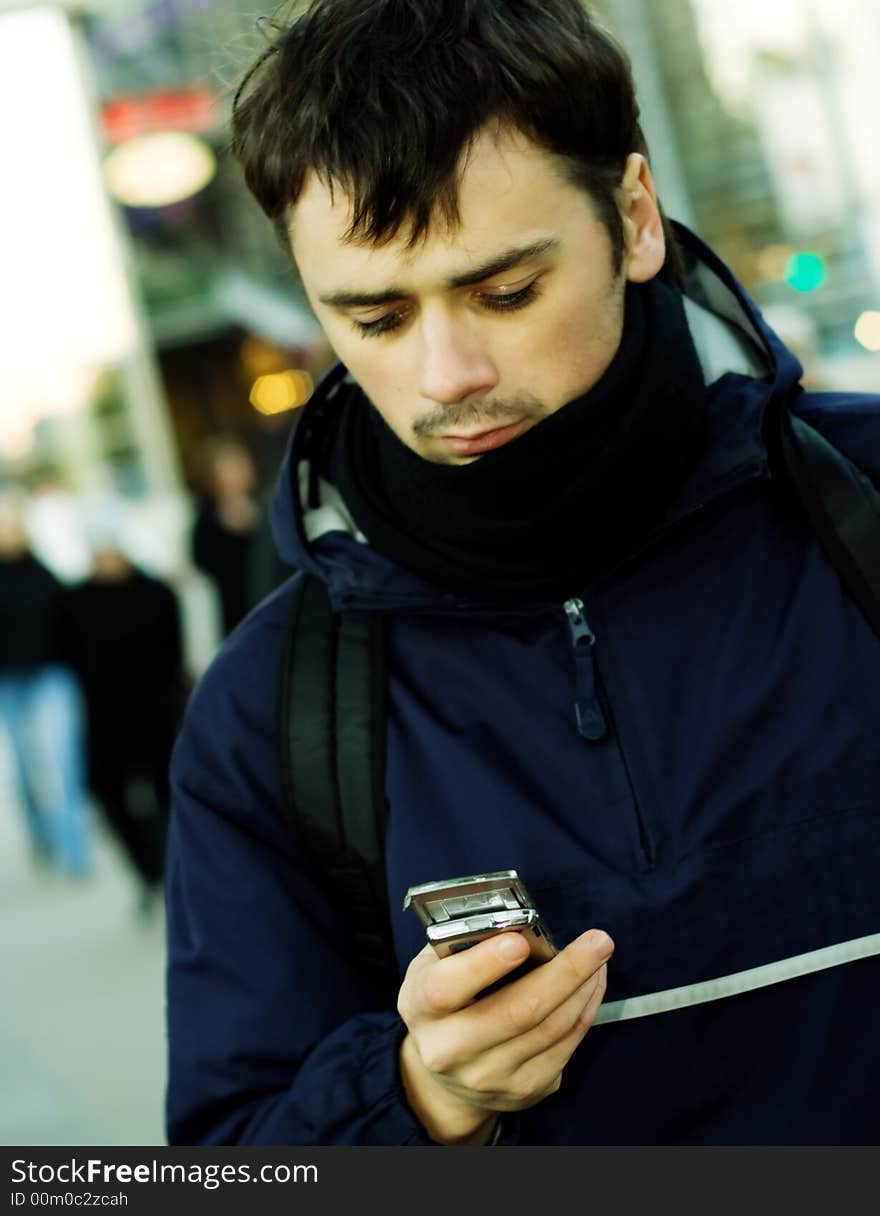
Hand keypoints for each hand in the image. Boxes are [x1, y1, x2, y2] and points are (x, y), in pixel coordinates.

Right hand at [397, 927, 612, 1143]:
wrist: (443, 1077)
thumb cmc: (445, 999)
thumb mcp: (435, 966)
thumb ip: (465, 943)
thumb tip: (520, 924)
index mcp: (421, 1008)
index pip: (446, 989)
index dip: (483, 965)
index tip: (519, 941)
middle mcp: (451, 1050)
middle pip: (516, 1013)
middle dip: (564, 974)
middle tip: (598, 941)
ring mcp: (489, 1077)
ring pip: (550, 1030)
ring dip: (583, 987)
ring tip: (599, 955)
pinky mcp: (524, 1091)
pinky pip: (565, 1046)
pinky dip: (585, 1009)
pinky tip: (592, 982)